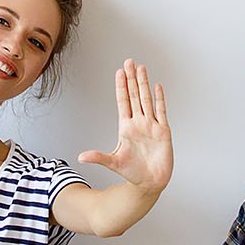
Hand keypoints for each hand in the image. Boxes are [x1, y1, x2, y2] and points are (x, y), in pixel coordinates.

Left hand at [76, 61, 172, 191]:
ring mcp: (151, 126)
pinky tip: (158, 87)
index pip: (123, 102)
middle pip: (134, 96)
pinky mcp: (163, 132)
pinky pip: (162, 111)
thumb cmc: (132, 173)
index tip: (119, 72)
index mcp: (126, 127)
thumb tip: (81, 157)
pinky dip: (160, 99)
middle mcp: (139, 123)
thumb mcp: (113, 163)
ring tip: (142, 68)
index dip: (121, 86)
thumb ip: (98, 157)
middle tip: (129, 62)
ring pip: (147, 100)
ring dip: (144, 84)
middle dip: (132, 79)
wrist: (150, 182)